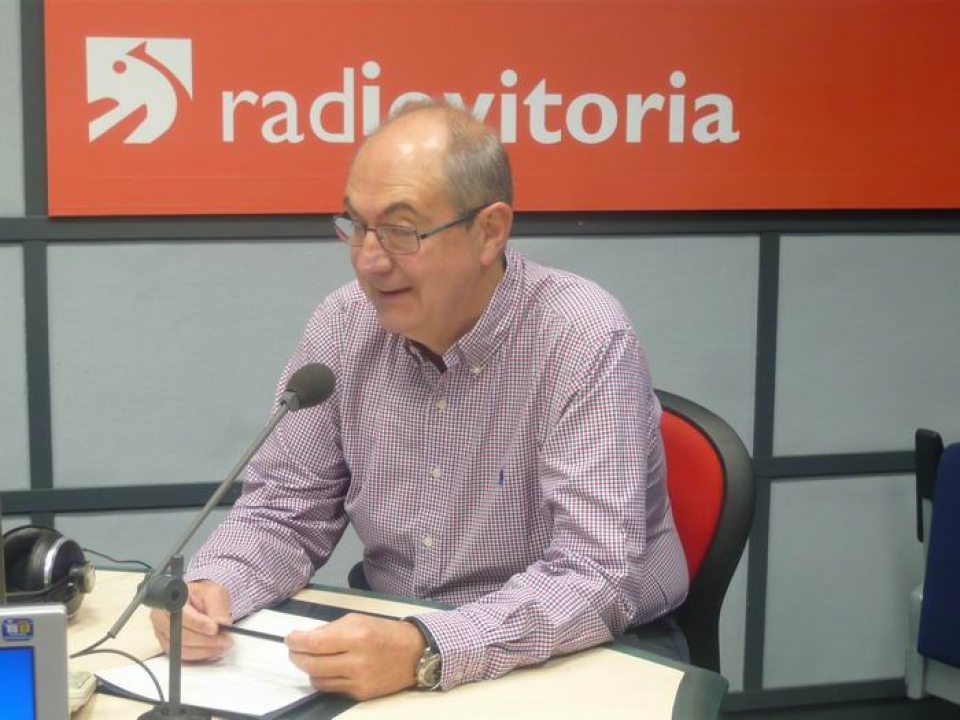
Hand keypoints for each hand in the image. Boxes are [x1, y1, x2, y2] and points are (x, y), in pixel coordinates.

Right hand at [150, 580, 233, 661]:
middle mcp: (161, 617)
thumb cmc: (202, 596)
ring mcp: (162, 633)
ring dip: (205, 649)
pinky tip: (213, 649)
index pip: (182, 614)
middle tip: (225, 639)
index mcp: (172, 599)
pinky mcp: (168, 645)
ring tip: (222, 645)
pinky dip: (200, 654)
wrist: (197, 602)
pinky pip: (183, 655)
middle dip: (206, 639)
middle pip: (181, 635)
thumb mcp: (214, 593)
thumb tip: (222, 623)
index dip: (198, 623)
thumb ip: (217, 607)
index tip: (214, 628)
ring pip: (182, 648)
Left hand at [286, 614, 426, 699]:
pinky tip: (324, 670)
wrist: (413, 654)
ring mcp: (358, 680)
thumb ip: (332, 629)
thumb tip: (307, 638)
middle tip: (294, 650)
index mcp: (356, 637)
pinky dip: (323, 679)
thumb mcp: (358, 620)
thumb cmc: (384, 632)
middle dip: (296, 656)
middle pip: (312, 664)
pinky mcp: (360, 694)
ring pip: (317, 680)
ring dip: (308, 670)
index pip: (315, 643)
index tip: (289, 639)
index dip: (296, 642)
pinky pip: (330, 689)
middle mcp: (356, 661)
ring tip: (309, 659)